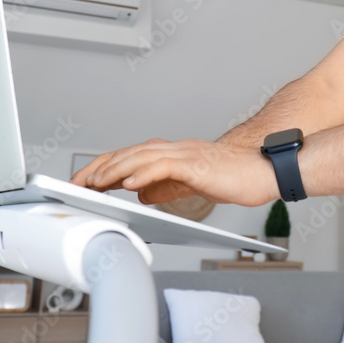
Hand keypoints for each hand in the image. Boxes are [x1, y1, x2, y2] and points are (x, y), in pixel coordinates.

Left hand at [68, 138, 279, 207]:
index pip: (132, 156)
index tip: (85, 180)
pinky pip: (165, 166)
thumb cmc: (234, 176)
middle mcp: (175, 149)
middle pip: (130, 152)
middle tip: (79, 182)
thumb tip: (142, 193)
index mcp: (173, 154)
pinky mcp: (196, 164)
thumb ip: (166, 186)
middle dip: (102, 167)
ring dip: (116, 169)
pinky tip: (130, 185)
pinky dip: (144, 174)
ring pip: (143, 156)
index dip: (107, 166)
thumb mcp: (191, 184)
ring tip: (96, 182)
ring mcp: (186, 154)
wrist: (264, 170)